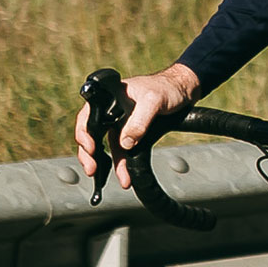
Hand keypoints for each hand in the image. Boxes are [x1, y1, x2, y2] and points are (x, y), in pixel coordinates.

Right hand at [74, 64, 199, 190]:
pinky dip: (123, 164)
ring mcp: (121, 123)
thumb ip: (139, 121)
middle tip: (92, 170)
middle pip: (92, 136)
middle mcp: (111, 112)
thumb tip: (126, 143)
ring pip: (109, 147)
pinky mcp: (132, 132)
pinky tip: (126, 175)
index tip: (90, 149)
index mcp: (108, 99)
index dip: (84, 134)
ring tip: (118, 179)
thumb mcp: (153, 101)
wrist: (183, 90)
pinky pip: (123, 150)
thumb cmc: (166, 87)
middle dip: (90, 155)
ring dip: (111, 165)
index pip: (87, 118)